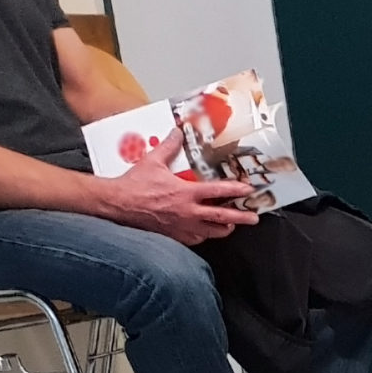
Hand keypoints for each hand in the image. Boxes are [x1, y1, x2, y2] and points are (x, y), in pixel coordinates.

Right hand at [93, 135, 255, 243]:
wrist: (117, 205)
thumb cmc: (134, 185)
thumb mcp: (152, 161)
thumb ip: (168, 147)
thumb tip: (176, 133)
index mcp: (185, 193)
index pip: (218, 192)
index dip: (236, 190)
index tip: (249, 190)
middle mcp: (187, 212)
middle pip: (222, 218)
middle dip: (241, 218)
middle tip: (253, 218)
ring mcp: (182, 227)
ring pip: (211, 233)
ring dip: (224, 229)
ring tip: (231, 225)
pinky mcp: (174, 237)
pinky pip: (196, 239)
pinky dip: (203, 235)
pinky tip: (205, 231)